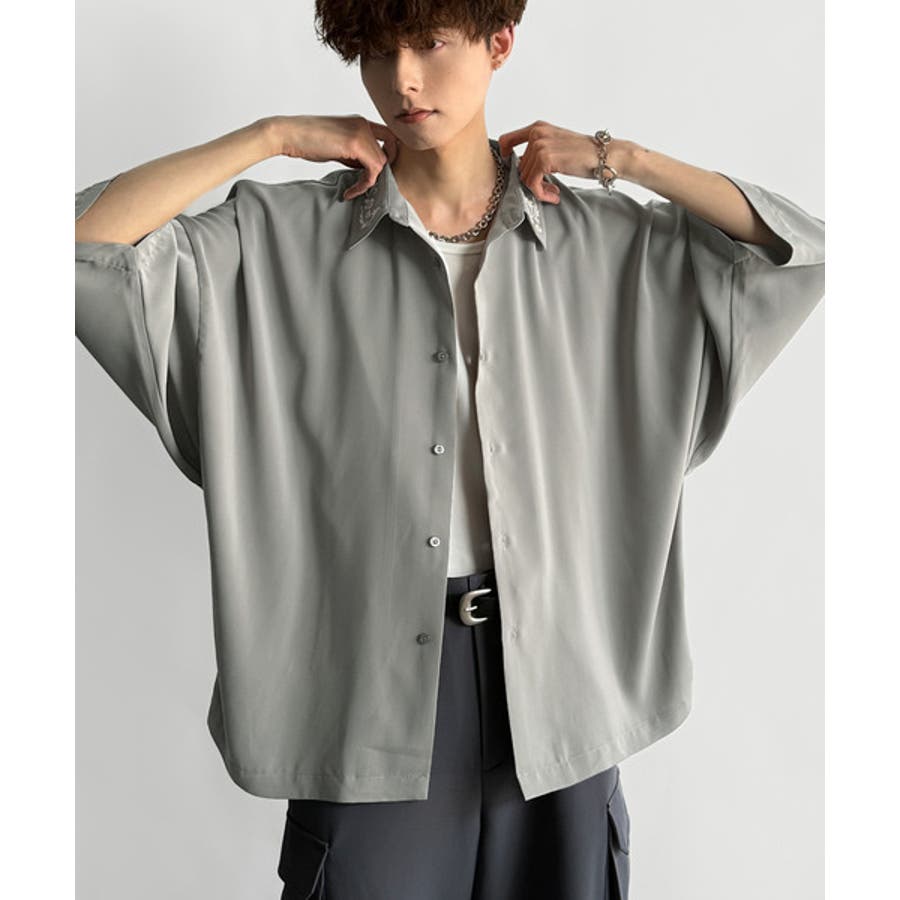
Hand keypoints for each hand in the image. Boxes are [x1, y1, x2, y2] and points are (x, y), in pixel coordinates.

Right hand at [271, 114, 399, 200]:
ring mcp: (361, 132)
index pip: (389, 136)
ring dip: (370, 181)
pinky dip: (364, 185)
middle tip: (367, 184)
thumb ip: (355, 155)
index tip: (376, 172)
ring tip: (354, 190)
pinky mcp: (355, 143)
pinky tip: (350, 191)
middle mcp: (364, 124)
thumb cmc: (308, 140)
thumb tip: (367, 170)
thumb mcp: (338, 147)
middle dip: (382, 171)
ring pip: (382, 163)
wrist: (289, 134)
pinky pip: (373, 169)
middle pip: (389, 151)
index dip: (389, 155)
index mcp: (360, 122)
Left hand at [497, 121, 633, 203]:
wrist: (605, 156)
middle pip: (518, 167)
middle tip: (548, 188)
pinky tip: (554, 195)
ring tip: (553, 191)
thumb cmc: (583, 154)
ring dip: (539, 190)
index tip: (514, 172)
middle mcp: (536, 133)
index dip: (505, 158)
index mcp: (537, 128)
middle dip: (532, 182)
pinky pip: (532, 184)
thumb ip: (537, 152)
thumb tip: (520, 170)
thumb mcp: (556, 145)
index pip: (507, 141)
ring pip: (524, 178)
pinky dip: (541, 194)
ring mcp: (540, 145)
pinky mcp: (545, 159)